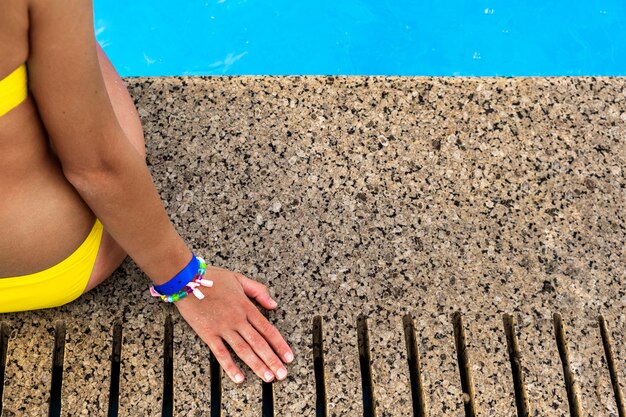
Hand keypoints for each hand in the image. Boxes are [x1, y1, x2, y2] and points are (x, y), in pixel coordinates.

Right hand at [174, 265, 293, 383]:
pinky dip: (230, 366)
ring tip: (268, 377)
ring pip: (244, 350)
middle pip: (259, 343)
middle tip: (282, 374)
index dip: (280, 345)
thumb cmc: (213, 278)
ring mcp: (223, 328)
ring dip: (257, 365)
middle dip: (272, 360)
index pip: (268, 329)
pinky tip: (239, 378)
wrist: (187, 280)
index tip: (288, 357)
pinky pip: (221, 353)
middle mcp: (237, 319)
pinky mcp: (208, 334)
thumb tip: (274, 304)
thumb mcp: (240, 278)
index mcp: (246, 306)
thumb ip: (259, 291)